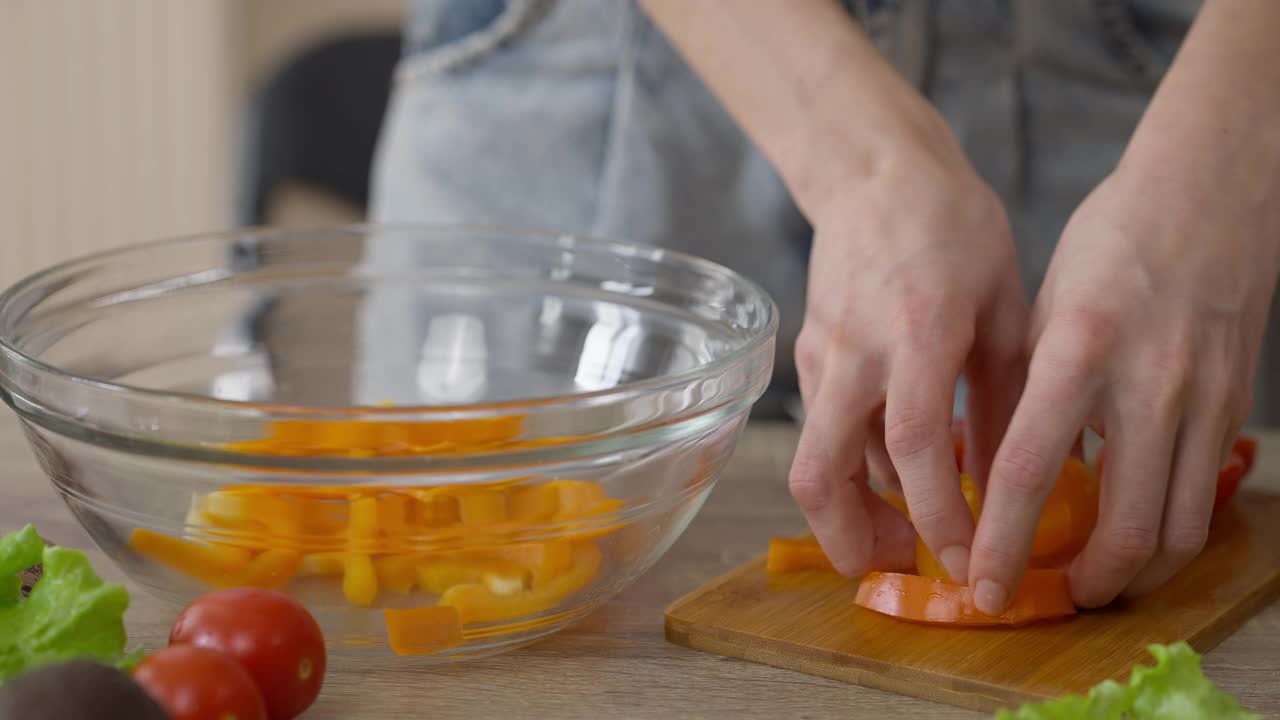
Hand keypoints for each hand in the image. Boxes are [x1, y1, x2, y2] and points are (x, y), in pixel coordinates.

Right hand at [790, 138, 1028, 579]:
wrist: (874, 171)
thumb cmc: (954, 226)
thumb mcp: (1005, 303)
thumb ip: (1005, 395)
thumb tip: (1011, 480)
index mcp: (917, 333)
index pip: (914, 446)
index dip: (936, 513)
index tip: (964, 560)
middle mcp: (855, 352)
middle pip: (821, 474)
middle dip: (852, 539)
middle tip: (897, 566)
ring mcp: (821, 354)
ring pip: (813, 459)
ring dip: (852, 509)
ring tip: (903, 529)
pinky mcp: (807, 354)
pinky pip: (824, 427)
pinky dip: (852, 465)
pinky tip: (894, 469)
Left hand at [969, 167, 1279, 611]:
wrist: (1209, 196)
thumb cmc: (1109, 245)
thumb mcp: (1044, 309)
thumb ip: (1027, 390)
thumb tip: (1003, 468)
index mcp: (1077, 350)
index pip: (1029, 470)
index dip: (1003, 542)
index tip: (983, 585)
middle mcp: (1147, 384)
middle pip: (1124, 526)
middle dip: (1086, 584)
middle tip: (1052, 598)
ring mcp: (1203, 400)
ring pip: (1179, 529)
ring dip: (1137, 575)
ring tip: (1098, 584)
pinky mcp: (1235, 407)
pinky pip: (1205, 496)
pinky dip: (1172, 533)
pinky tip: (1140, 535)